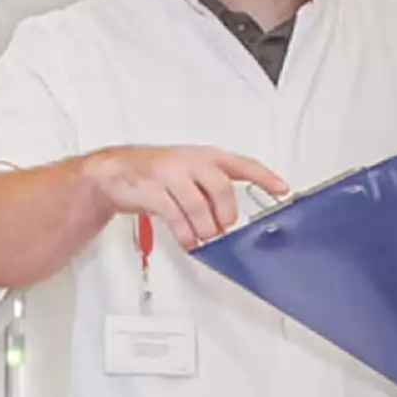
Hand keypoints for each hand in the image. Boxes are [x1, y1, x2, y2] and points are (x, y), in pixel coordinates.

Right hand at [86, 145, 289, 250]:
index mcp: (205, 156)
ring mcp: (170, 173)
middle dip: (225, 215)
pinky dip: (185, 233)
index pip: (242, 164)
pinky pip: (176, 216)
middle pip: (222, 189)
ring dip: (204, 228)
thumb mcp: (188, 175)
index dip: (264, 177)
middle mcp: (191, 161)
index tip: (282, 189)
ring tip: (202, 238)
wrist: (115, 172)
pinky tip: (187, 240)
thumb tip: (228, 222)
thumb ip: (211, 194)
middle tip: (222, 229)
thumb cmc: (155, 173)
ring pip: (199, 206)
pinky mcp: (153, 190)